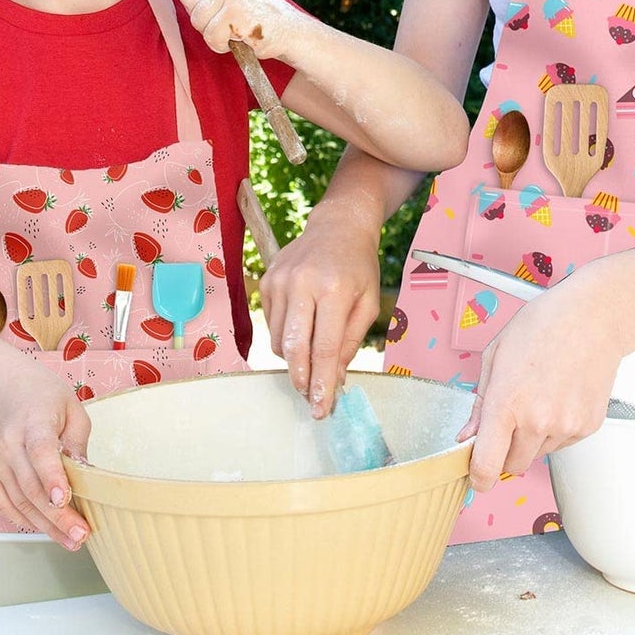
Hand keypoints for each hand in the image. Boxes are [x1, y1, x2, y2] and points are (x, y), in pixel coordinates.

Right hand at [0, 361, 93, 547]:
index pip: (40, 452)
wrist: (4, 391)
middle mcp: (8, 443)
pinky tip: (46, 529)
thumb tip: (85, 477)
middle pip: (31, 486)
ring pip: (19, 502)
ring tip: (70, 540)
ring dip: (45, 526)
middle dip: (57, 516)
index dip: (52, 477)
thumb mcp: (72, 409)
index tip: (64, 500)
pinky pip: (5, 505)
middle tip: (80, 535)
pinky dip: (25, 520)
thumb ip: (78, 443)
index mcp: (33, 422)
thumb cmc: (44, 398)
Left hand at [169, 0, 297, 59]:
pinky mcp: (236, 12)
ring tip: (233, 24)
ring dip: (211, 30)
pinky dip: (221, 43)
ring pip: (195, 18)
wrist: (288, 29)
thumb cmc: (253, 7)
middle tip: (226, 14)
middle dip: (200, 13)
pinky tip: (238, 35)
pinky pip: (209, 36)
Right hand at [260, 209, 380, 418]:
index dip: (321, 383)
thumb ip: (350, 343)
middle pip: (293, 348)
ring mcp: (279, 281)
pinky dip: (285, 338)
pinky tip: (301, 328)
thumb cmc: (358, 267)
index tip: (321, 408)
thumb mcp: (368, 304)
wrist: (337, 226)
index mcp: (334, 289)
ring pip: (278, 341)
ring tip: (311, 358)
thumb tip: (333, 380)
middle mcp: (302, 283)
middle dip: (301, 379)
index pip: (323, 348)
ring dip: (294, 360)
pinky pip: (271, 325)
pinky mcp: (266, 281)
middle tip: (310, 398)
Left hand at [456, 274, 621, 492]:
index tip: (476, 477)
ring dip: (531, 439)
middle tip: (508, 421)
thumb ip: (479, 403)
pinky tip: (558, 398)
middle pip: (512, 466)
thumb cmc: (544, 326)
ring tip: (539, 398)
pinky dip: (556, 431)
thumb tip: (468, 435)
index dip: (478, 477)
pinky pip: (562, 444)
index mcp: (506, 402)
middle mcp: (536, 421)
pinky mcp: (587, 427)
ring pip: (538, 455)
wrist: (592, 318)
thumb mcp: (495, 355)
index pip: (487, 465)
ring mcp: (565, 426)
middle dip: (504, 452)